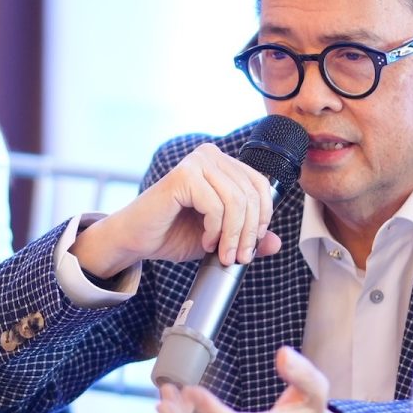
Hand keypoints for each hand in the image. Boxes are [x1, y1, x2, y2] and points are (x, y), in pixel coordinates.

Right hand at [71, 143, 281, 276]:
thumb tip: (277, 242)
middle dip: (248, 232)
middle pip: (251, 195)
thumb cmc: (173, 233)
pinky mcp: (183, 175)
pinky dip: (215, 230)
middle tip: (238, 257)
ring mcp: (196, 162)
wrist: (135, 240)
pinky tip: (206, 241)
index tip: (252, 245)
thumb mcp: (219, 237)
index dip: (263, 217)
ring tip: (222, 254)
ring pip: (237, 202)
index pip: (260, 185)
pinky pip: (216, 206)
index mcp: (221, 163)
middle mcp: (210, 155)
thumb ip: (247, 237)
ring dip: (234, 235)